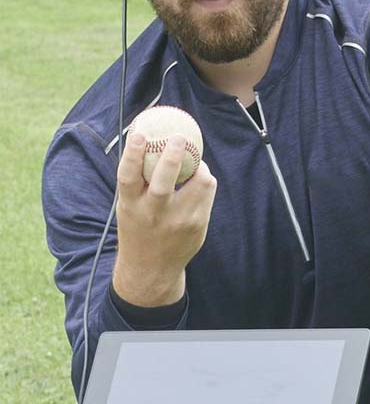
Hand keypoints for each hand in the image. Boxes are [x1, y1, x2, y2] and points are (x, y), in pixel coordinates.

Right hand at [112, 132, 216, 306]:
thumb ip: (138, 182)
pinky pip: (207, 192)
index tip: (139, 134)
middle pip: (163, 182)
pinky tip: (200, 176)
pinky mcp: (198, 225)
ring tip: (194, 158)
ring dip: (199, 166)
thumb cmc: (139, 228)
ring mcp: (178, 220)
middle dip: (172, 158)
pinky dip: (205, 179)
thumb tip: (150, 140)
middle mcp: (153, 213)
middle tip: (179, 138)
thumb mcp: (129, 207)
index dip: (133, 154)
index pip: (128, 177)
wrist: (151, 269)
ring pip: (197, 184)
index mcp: (130, 206)